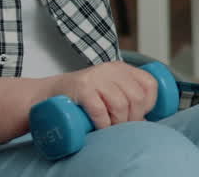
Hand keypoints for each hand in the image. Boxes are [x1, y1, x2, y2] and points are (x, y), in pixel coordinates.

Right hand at [41, 61, 157, 130]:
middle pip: (137, 97)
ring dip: (118, 123)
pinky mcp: (81, 87)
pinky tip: (99, 128)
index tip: (140, 116)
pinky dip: (103, 123)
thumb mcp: (108, 90)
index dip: (149, 104)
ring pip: (121, 104)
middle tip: (123, 128)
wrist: (48, 94)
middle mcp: (111, 69)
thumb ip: (126, 97)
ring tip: (110, 129)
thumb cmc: (82, 98)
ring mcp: (96, 77)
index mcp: (122, 69)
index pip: (150, 84)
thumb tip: (146, 123)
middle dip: (134, 118)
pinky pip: (100, 109)